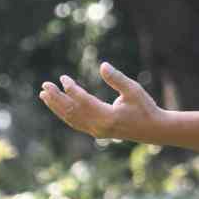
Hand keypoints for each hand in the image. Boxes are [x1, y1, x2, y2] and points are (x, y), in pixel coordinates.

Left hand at [39, 62, 161, 141]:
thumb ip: (117, 78)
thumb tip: (102, 65)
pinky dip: (65, 114)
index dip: (71, 89)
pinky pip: (76, 123)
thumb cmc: (145, 107)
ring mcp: (97, 131)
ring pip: (71, 119)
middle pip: (72, 111)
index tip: (63, 78)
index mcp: (107, 117)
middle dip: (56, 98)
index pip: (82, 102)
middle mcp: (98, 126)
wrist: (153, 129)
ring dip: (56, 106)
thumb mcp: (133, 90)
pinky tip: (58, 106)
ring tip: (44, 95)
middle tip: (45, 85)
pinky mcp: (97, 132)